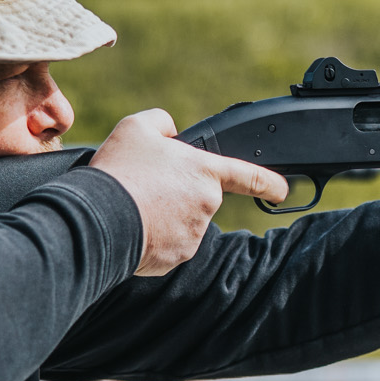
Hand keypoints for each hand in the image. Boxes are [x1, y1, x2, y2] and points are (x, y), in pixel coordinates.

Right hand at [90, 110, 289, 274]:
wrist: (97, 216)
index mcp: (205, 171)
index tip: (282, 190)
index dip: (269, 183)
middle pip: (199, 198)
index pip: (249, 176)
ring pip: (183, 222)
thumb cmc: (120, 170)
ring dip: (165, 215)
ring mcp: (193, 234)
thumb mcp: (137, 127)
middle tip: (147, 187)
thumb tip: (171, 133)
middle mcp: (207, 205)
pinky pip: (169, 245)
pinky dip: (154, 237)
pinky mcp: (176, 257)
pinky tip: (133, 225)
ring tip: (136, 205)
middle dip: (179, 194)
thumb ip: (163, 122)